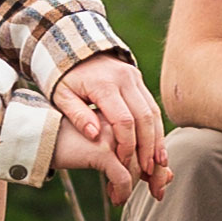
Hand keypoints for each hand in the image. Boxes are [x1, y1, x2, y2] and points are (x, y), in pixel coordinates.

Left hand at [52, 54, 169, 200]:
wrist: (74, 49)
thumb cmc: (64, 78)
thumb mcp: (62, 96)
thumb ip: (77, 116)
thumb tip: (94, 136)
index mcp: (104, 84)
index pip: (124, 120)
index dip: (127, 145)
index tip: (124, 163)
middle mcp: (124, 78)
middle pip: (144, 117)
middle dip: (148, 147)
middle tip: (150, 170)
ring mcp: (134, 77)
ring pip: (153, 112)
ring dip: (157, 139)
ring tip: (159, 163)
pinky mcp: (138, 80)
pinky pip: (152, 106)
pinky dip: (156, 128)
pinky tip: (156, 146)